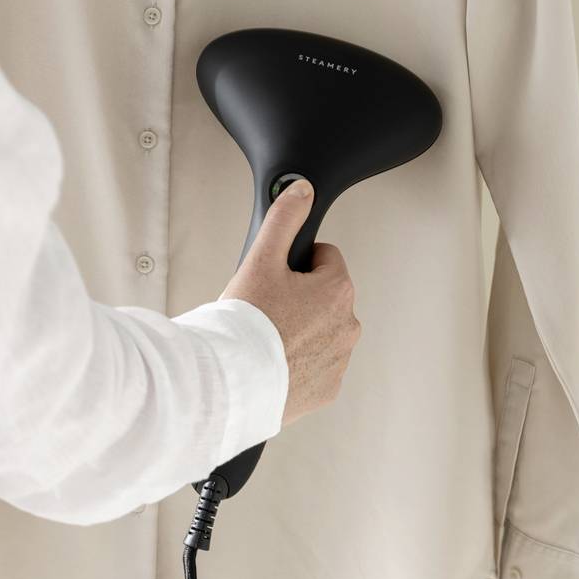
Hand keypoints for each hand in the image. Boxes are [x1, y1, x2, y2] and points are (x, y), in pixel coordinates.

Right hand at [219, 179, 361, 425]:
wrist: (231, 383)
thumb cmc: (245, 324)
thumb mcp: (261, 259)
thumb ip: (284, 218)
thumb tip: (302, 189)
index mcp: (337, 290)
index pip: (325, 257)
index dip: (295, 262)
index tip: (275, 277)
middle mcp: (348, 326)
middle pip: (323, 296)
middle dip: (299, 297)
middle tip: (266, 308)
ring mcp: (340, 360)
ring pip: (321, 331)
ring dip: (301, 330)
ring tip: (266, 337)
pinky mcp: (327, 389)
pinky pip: (316, 366)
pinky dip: (299, 362)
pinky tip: (273, 362)